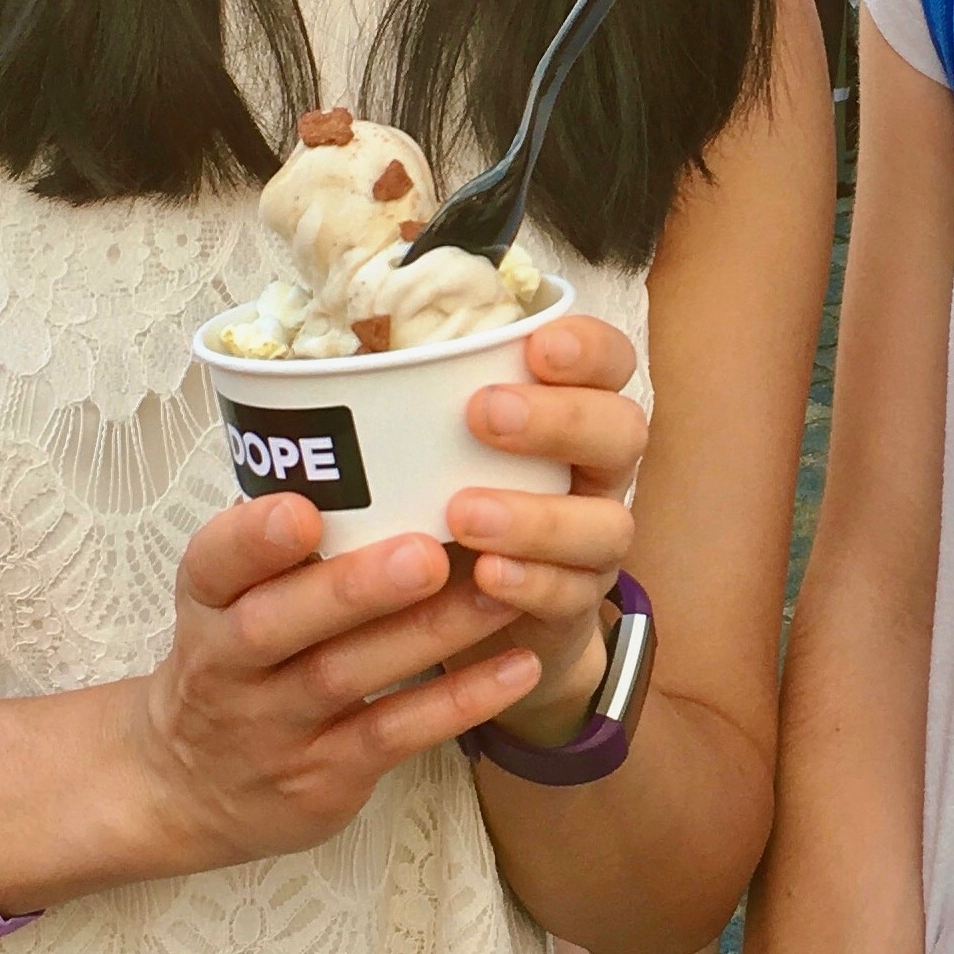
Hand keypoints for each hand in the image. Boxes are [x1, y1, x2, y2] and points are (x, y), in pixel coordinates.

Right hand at [125, 495, 548, 872]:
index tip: (300, 508)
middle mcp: (227, 664)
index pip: (212, 563)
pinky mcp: (324, 776)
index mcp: (207, 599)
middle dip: (351, 588)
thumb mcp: (230, 593)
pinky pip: (394, 736)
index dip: (251, 538)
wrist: (192, 787)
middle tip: (426, 553)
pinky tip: (516, 666)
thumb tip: (382, 427)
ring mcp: (274, 725)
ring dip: (428, 634)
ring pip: (347, 677)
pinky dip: (457, 704)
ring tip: (500, 591)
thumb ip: (283, 531)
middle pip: (276, 625)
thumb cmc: (238, 654)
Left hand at [444, 313, 647, 748]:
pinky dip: (531, 582)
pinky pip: (573, 594)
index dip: (589, 348)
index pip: (610, 361)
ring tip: (464, 514)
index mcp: (573, 409)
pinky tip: (486, 574)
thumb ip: (411, 403)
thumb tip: (331, 362)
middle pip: (623, 430)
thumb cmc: (441, 495)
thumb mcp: (430, 441)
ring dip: (538, 517)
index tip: (539, 345)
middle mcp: (597, 470)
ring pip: (608, 522)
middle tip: (484, 414)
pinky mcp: (575, 604)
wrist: (467, 609)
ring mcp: (594, 540)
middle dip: (561, 418)